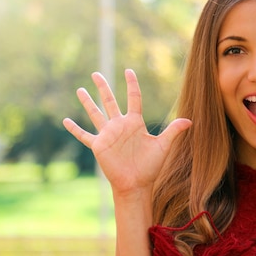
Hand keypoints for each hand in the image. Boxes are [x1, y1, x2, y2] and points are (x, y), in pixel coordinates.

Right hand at [63, 69, 191, 198]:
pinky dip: (75, 129)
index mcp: (135, 123)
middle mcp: (120, 125)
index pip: (134, 98)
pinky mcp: (99, 145)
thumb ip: (173, 131)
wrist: (136, 184)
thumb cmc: (150, 167)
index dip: (132, 84)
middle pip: (110, 101)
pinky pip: (85, 135)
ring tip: (80, 90)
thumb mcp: (163, 146)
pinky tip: (65, 120)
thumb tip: (189, 120)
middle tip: (95, 73)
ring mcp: (108, 135)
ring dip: (87, 102)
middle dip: (103, 87)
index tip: (129, 71)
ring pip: (95, 114)